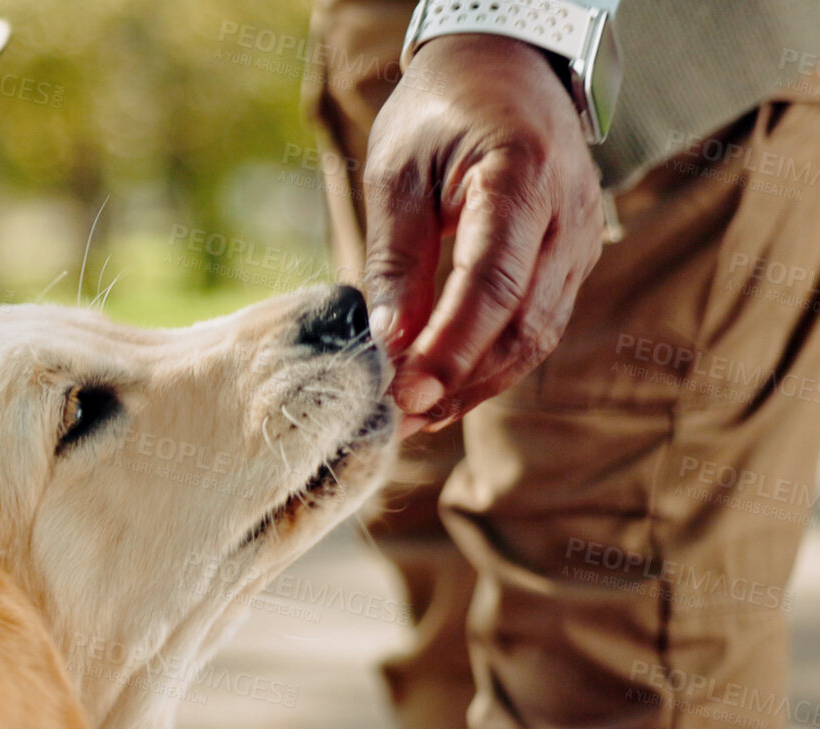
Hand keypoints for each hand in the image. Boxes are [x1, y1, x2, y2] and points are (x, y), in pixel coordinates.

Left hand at [362, 34, 605, 435]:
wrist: (506, 68)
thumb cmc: (440, 113)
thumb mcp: (397, 172)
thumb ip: (396, 259)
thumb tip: (388, 343)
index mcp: (522, 176)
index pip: (493, 283)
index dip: (449, 348)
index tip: (404, 393)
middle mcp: (570, 213)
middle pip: (523, 323)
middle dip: (460, 379)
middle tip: (398, 416)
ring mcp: (583, 239)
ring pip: (537, 335)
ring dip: (476, 383)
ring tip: (416, 414)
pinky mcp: (575, 260)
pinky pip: (539, 324)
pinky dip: (493, 362)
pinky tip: (446, 386)